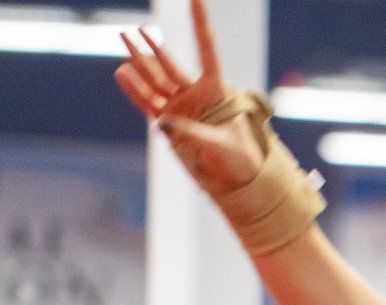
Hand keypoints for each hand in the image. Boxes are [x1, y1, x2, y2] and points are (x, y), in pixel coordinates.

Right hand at [114, 0, 264, 195]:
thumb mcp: (221, 145)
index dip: (201, 23)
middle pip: (171, 64)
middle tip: (140, 30)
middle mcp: (196, 94)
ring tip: (124, 37)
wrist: (236, 179)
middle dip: (155, 47)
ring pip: (156, 79)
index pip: (207, 49)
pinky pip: (148, 102)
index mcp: (217, 89)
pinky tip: (123, 73)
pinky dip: (135, 89)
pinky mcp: (169, 122)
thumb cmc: (240, 159)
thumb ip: (193, 133)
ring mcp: (181, 106)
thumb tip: (163, 124)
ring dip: (140, 61)